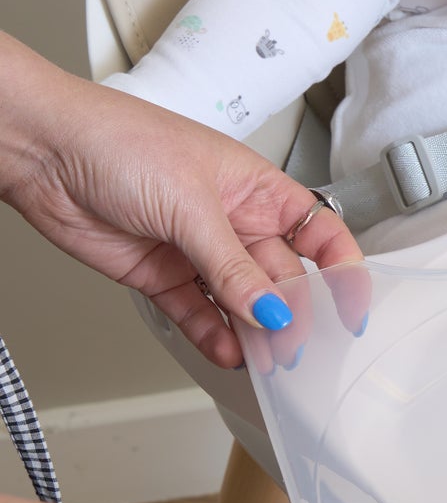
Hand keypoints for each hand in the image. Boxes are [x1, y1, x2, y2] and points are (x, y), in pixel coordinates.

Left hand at [0, 33, 362, 368]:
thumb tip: (273, 311)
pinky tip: (227, 352)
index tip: (349, 311)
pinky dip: (213, 336)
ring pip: (242, 302)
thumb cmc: (117, 140)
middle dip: (293, 315)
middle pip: (282, 278)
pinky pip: (199, 314)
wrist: (42, 150)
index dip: (343, 272)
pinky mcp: (162, 276)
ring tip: (264, 361)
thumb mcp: (191, 203)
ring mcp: (198, 251)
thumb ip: (232, 266)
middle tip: (294, 347)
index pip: (320, 235)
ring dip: (255, 333)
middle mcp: (235, 221)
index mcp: (258, 189)